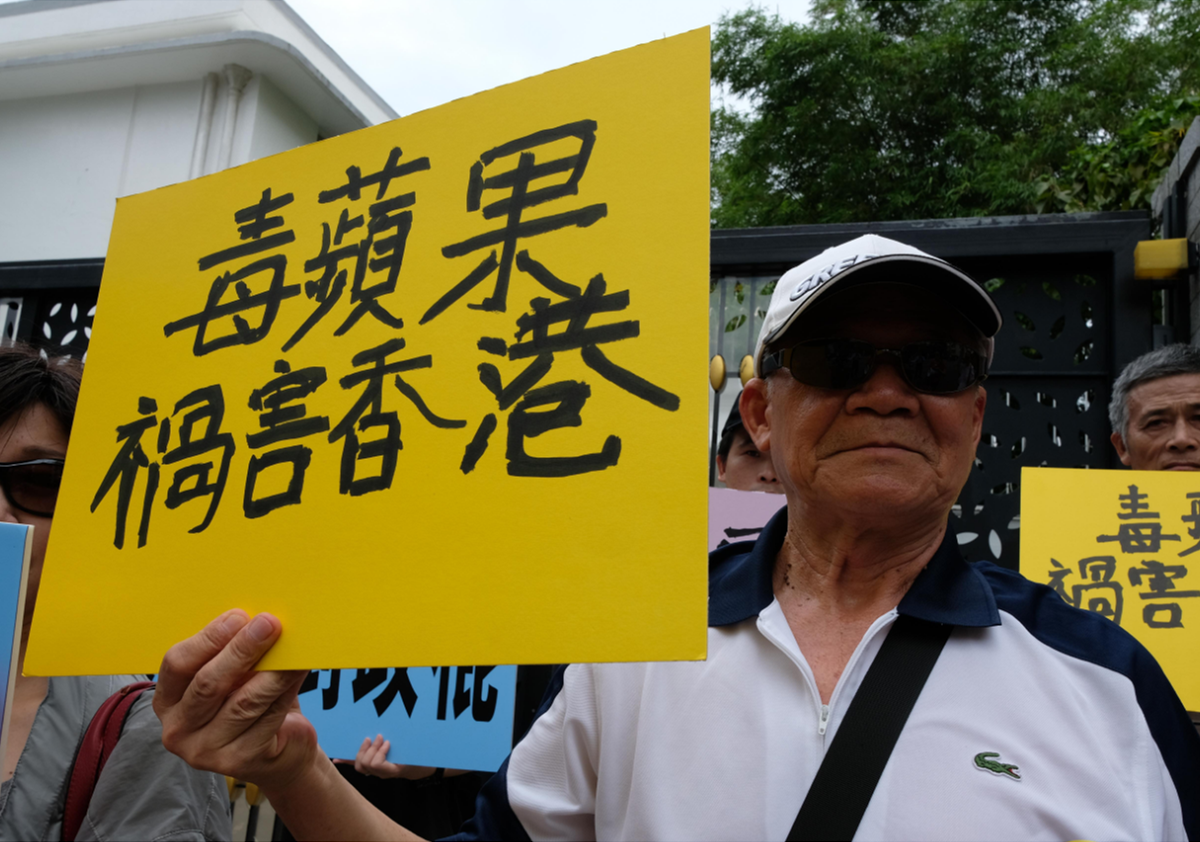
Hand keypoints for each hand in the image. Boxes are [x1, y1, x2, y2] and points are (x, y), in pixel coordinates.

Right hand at [154, 609, 318, 794]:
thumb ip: (235, 652)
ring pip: (243, 702)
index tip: (239, 616)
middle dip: (241, 649)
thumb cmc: (251, 703)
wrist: (280, 752)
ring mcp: (206, 751)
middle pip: (208, 683)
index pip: (177, 664)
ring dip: (272, 670)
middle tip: (268, 624)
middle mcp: (179, 730)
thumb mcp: (235, 676)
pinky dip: (286, 690)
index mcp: (168, 700)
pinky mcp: (239, 761)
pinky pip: (267, 717)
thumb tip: (260, 617)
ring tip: (292, 646)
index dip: (208, 638)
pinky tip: (298, 670)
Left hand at [352, 734, 438, 779]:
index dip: (378, 752)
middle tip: (379, 738)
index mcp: (392, 770)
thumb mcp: (414, 752)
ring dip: (363, 751)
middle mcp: (381, 773)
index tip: (387, 742)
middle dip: (370, 749)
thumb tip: (395, 736)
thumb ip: (407, 744)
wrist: (417, 767)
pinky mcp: (371, 768)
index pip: (376, 764)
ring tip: (369, 740)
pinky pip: (357, 766)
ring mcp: (375, 772)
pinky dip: (346, 761)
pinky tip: (337, 759)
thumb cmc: (416, 758)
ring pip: (360, 766)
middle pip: (365, 764)